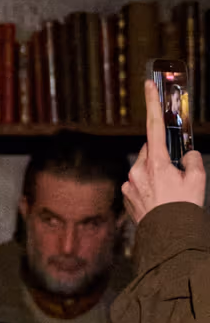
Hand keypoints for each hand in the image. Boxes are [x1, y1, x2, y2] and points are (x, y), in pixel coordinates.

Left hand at [123, 80, 206, 222]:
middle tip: (175, 169)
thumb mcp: (197, 179)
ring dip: (154, 172)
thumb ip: (192, 159)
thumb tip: (187, 156)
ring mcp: (129, 185)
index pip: (154, 126)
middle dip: (161, 154)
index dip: (152, 104)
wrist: (168, 237)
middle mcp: (137, 172)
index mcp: (155, 163)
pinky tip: (158, 199)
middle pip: (149, 151)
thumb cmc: (183, 208)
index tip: (147, 85)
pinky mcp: (126, 197)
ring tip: (168, 190)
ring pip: (143, 167)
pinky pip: (137, 184)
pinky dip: (147, 186)